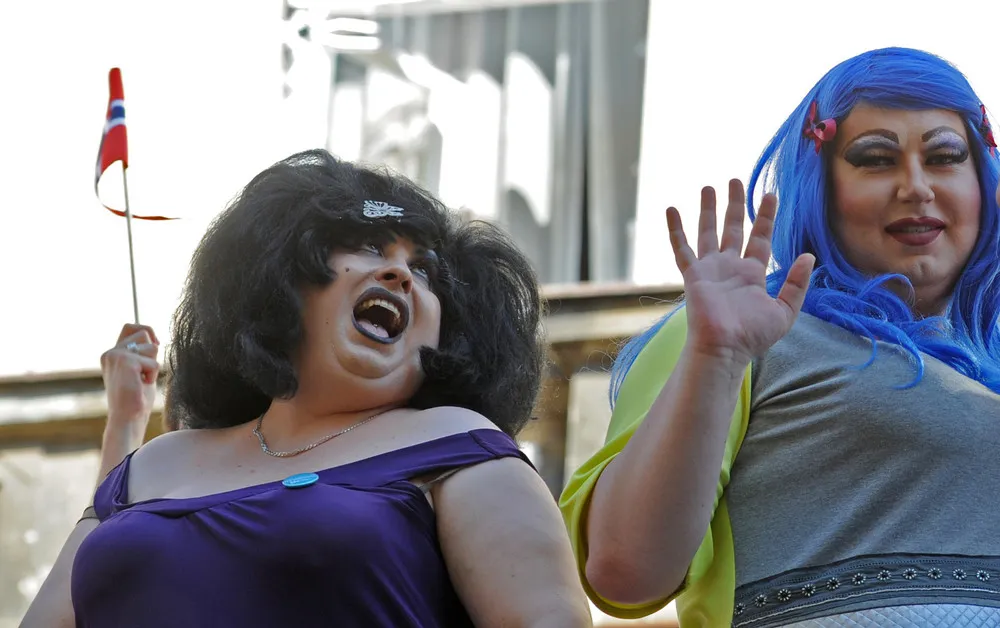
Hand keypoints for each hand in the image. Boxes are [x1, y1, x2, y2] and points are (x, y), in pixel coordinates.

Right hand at [100, 324, 159, 427]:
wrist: (127, 419)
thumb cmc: (136, 400)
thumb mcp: (139, 372)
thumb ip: (141, 355)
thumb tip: (155, 341)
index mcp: (111, 354)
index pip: (130, 327)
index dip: (146, 331)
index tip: (155, 345)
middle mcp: (110, 352)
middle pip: (144, 333)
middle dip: (152, 351)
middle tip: (144, 373)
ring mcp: (116, 355)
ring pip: (151, 346)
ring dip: (153, 365)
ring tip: (141, 381)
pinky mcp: (126, 361)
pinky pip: (154, 362)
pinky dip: (154, 375)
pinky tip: (141, 386)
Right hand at [667, 179, 814, 365]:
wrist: (724, 348)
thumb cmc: (753, 336)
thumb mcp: (785, 311)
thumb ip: (797, 284)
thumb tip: (807, 256)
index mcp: (752, 275)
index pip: (760, 238)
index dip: (765, 217)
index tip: (770, 194)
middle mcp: (730, 268)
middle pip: (733, 229)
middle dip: (735, 205)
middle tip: (735, 181)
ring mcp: (710, 270)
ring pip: (708, 232)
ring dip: (708, 210)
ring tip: (708, 187)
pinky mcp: (692, 275)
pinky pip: (681, 249)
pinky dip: (675, 230)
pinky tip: (671, 210)